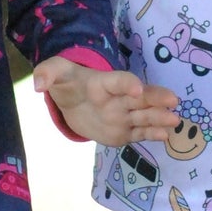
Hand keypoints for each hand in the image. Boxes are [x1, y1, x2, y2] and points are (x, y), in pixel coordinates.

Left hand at [32, 55, 177, 147]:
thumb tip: (37, 84)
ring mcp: (123, 115)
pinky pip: (140, 133)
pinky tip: (166, 137)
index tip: (137, 88)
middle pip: (140, 97)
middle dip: (156, 98)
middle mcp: (118, 99)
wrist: (73, 101)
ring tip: (175, 121)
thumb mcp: (54, 73)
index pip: (117, 81)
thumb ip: (46, 74)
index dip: (127, 83)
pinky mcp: (124, 132)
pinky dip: (152, 135)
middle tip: (173, 100)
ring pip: (144, 116)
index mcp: (103, 83)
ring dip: (159, 118)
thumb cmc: (68, 83)